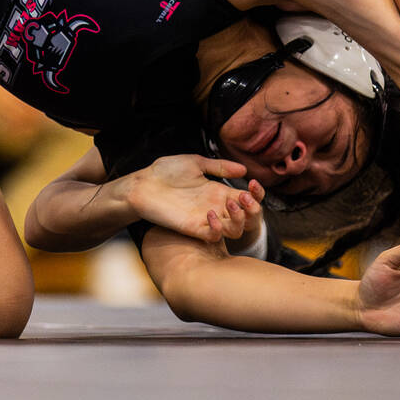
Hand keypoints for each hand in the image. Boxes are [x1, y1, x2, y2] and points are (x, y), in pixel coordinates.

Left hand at [127, 155, 257, 242]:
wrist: (143, 184)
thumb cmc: (166, 172)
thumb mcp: (196, 163)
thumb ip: (219, 167)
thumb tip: (244, 170)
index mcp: (218, 192)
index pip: (248, 198)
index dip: (257, 194)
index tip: (254, 184)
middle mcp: (216, 207)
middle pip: (247, 218)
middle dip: (253, 209)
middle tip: (245, 197)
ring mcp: (206, 219)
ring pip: (235, 230)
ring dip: (239, 219)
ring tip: (231, 204)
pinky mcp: (193, 228)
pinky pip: (214, 236)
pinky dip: (218, 229)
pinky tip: (211, 214)